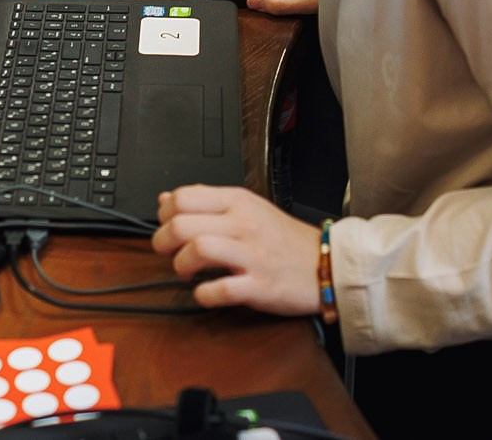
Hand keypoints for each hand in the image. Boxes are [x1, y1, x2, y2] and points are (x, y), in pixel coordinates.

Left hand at [151, 184, 321, 313]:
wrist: (328, 263)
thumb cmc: (285, 239)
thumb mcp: (248, 207)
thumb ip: (207, 202)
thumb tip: (166, 199)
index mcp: (238, 202)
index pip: (184, 197)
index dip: (164, 213)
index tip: (165, 225)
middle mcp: (243, 224)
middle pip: (183, 224)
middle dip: (163, 241)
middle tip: (167, 251)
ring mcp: (252, 255)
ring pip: (198, 250)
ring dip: (181, 265)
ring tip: (186, 272)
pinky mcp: (260, 285)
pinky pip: (220, 289)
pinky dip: (204, 295)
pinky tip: (206, 292)